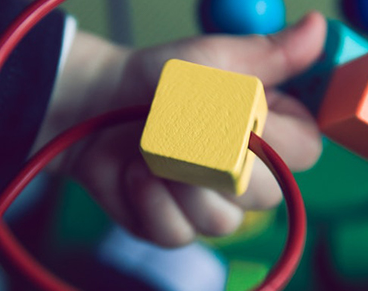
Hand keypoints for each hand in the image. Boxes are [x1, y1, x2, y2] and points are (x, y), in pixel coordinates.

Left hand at [35, 12, 325, 246]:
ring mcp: (207, 204)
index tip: (239, 114)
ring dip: (180, 183)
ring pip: (220, 221)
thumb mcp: (209, 59)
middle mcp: (242, 175)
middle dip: (218, 164)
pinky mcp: (171, 225)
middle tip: (184, 132)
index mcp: (263, 132)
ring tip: (153, 151)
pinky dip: (150, 201)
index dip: (276, 138)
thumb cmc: (155, 80)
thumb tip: (314, 30)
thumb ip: (264, 54)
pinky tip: (136, 174)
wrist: (100, 105)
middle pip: (264, 195)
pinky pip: (176, 232)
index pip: (302, 152)